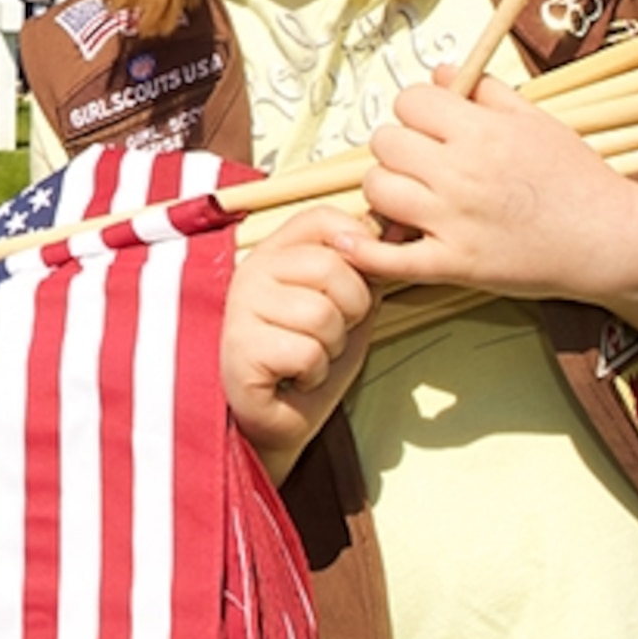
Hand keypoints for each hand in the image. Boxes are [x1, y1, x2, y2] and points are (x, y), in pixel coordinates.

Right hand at [222, 204, 376, 479]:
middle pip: (332, 267)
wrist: (282, 419)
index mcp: (277, 252)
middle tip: (329, 335)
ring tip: (310, 357)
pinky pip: (306, 353)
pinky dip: (313, 374)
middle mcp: (253, 271)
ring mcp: (241, 308)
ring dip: (331, 348)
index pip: (323, 219)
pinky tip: (294, 378)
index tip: (357, 285)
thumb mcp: (348, 307)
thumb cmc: (312, 360)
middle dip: (350, 312)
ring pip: (322, 314)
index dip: (356, 249)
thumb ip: (365, 270)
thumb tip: (398, 231)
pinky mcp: (239, 349)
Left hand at [351, 74, 637, 304]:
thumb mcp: (537, 121)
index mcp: (482, 131)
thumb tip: (441, 72)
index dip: (416, 111)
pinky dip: (363, 252)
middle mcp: (462, 172)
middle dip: (398, 148)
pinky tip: (349, 242)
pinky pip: (390, 258)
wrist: (612, 239)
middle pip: (385, 142)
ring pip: (378, 189)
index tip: (432, 126)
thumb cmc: (577, 178)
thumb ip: (486, 93)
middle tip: (421, 163)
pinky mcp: (455, 265)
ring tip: (410, 197)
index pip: (411, 101)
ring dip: (387, 190)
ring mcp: (454, 220)